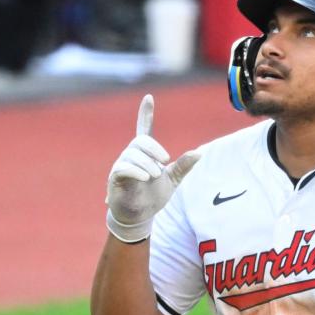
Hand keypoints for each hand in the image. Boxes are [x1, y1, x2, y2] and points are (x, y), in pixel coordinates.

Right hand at [105, 94, 202, 242]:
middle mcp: (131, 156)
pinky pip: (123, 168)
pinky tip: (145, 177)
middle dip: (154, 149)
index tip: (149, 98)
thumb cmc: (153, 197)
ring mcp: (122, 165)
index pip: (144, 129)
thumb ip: (183, 166)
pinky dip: (136, 171)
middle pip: (141, 141)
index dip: (146, 114)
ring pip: (133, 154)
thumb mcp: (172, 180)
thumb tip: (200, 153)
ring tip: (155, 175)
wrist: (141, 216)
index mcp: (145, 154)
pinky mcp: (115, 177)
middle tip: (164, 161)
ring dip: (147, 164)